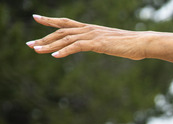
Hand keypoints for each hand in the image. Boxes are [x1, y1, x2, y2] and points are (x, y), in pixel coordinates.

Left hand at [27, 14, 149, 59]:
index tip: (36, 18)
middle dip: (44, 38)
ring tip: (36, 50)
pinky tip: (55, 56)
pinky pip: (76, 46)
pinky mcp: (97, 43)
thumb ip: (102, 43)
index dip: (50, 20)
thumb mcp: (112, 43)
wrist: (142, 43)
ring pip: (65, 39)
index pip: (66, 22)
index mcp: (91, 29)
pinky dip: (64, 51)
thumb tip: (99, 47)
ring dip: (49, 45)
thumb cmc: (131, 45)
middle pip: (61, 32)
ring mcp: (93, 35)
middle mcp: (89, 29)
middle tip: (30, 44)